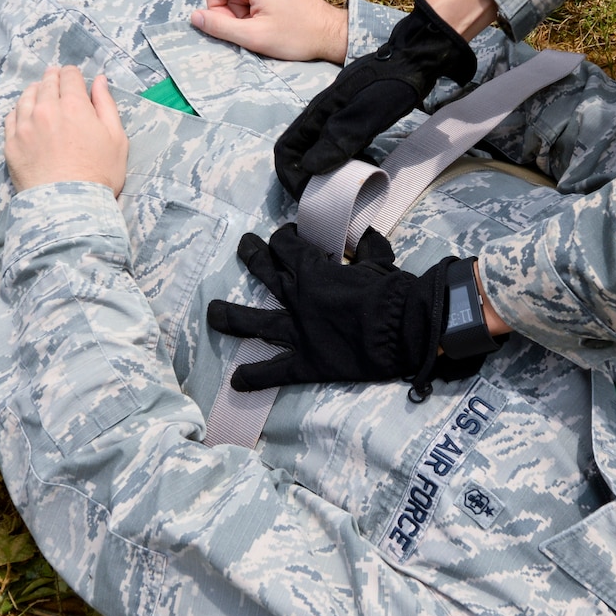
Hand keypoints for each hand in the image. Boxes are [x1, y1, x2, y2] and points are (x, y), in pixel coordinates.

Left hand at [4, 66, 128, 195]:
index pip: (69, 75)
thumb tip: (100, 81)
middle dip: (54, 79)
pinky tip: (27, 117)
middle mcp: (46, 109)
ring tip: (41, 98)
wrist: (69, 205)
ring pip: (26, 96)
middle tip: (57, 83)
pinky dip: (19, 112)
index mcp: (74, 105)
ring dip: (35, 92)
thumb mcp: (116, 138)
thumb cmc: (99, 174)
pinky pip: (11, 117)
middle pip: (46, 82)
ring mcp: (25, 126)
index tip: (75, 81)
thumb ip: (106, 105)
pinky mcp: (11, 143)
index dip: (73, 75)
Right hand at [190, 0, 347, 62]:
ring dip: (246, 11)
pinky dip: (257, 6)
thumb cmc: (296, 36)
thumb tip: (194, 17)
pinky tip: (273, 18)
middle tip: (256, 27)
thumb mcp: (253, 36)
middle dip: (235, 11)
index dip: (218, 10)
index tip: (239, 26)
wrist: (331, 34)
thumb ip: (219, 26)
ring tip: (267, 23)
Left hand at [207, 225, 483, 390]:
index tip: (289, 235)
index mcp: (312, 270)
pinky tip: (236, 382)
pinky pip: (274, 372)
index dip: (284, 236)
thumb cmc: (392, 292)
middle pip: (263, 271)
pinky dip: (254, 378)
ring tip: (212, 314)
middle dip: (252, 255)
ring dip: (229, 317)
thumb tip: (363, 233)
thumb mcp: (379, 259)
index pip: (285, 244)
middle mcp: (296, 298)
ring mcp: (296, 332)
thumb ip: (365, 246)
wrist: (402, 329)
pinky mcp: (305, 363)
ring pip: (252, 322)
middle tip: (246, 247)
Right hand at [271, 0, 477, 198]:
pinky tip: (364, 164)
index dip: (291, 176)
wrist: (415, 58)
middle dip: (309, 179)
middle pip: (300, 152)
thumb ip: (339, 139)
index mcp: (318, 113)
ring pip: (320, 150)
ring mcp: (337, 114)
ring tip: (348, 185)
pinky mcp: (353, 115)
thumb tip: (309, 167)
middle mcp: (322, 114)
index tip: (308, 197)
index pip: (286, 150)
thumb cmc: (393, 85)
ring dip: (328, 171)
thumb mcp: (367, 114)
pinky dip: (346, 160)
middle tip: (330, 196)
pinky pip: (339, 144)